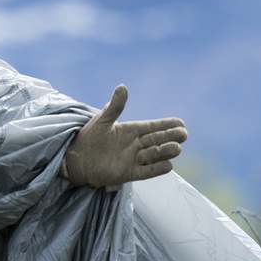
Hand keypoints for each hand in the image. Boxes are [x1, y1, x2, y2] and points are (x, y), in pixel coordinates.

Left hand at [61, 84, 186, 188]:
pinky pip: (147, 172)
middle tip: (183, 134)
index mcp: (131, 130)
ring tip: (176, 147)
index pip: (153, 127)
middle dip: (171, 137)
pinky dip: (157, 169)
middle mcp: (136, 145)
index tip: (181, 122)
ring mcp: (134, 159)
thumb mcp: (102, 121)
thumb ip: (114, 106)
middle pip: (158, 140)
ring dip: (165, 151)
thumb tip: (122, 86)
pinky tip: (168, 165)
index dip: (167, 125)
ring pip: (155, 155)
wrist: (76, 159)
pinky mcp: (129, 173)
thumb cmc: (89, 138)